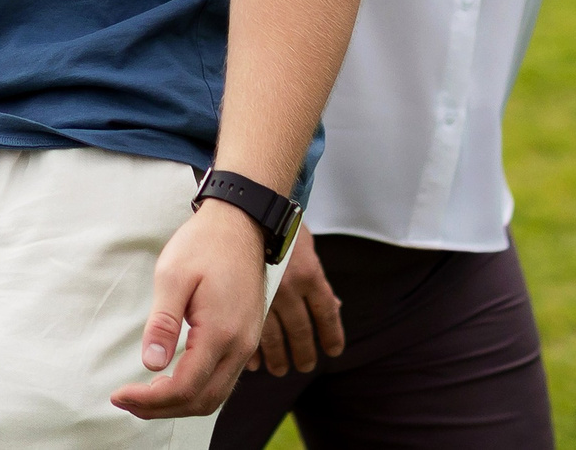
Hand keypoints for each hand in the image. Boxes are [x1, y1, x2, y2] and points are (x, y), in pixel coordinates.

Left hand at [111, 200, 267, 418]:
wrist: (240, 226)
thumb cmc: (204, 245)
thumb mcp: (172, 276)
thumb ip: (162, 323)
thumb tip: (150, 364)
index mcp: (221, 333)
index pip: (186, 387)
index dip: (151, 399)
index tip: (120, 394)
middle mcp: (240, 347)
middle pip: (202, 401)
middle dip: (161, 409)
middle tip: (125, 402)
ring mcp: (246, 345)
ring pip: (215, 396)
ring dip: (179, 404)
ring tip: (142, 399)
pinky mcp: (244, 340)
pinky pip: (222, 380)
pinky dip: (195, 392)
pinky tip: (170, 383)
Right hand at [252, 225, 341, 376]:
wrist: (243, 206)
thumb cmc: (277, 224)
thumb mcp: (308, 247)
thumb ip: (320, 281)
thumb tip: (334, 306)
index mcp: (310, 275)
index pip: (327, 314)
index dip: (332, 335)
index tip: (333, 351)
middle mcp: (290, 288)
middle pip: (301, 331)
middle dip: (303, 353)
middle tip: (304, 366)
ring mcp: (264, 292)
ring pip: (274, 336)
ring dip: (278, 357)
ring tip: (279, 369)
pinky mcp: (241, 294)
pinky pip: (248, 328)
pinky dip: (252, 348)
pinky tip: (253, 360)